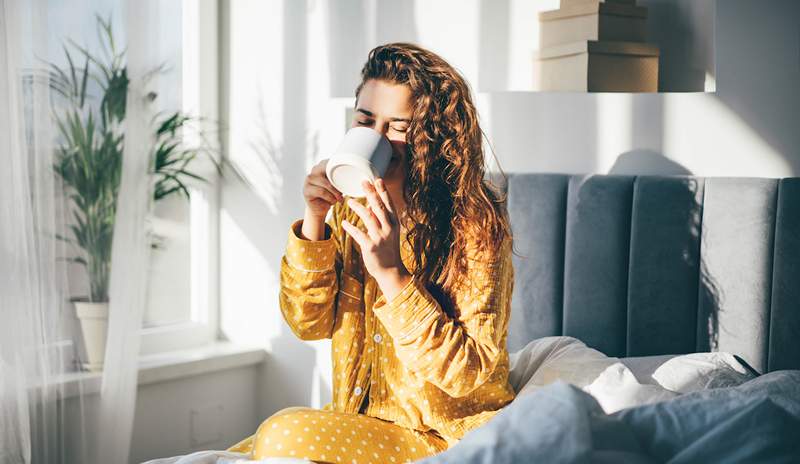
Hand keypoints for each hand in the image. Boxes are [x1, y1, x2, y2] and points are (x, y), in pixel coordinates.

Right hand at [302, 158, 344, 218]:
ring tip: (339, 198)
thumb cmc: (331, 195)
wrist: (320, 209)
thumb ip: (343, 178)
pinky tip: (332, 201)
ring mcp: (308, 180)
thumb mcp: (338, 185)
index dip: (339, 168)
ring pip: (326, 184)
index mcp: (321, 166)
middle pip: (328, 172)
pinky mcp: (306, 190)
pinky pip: (321, 192)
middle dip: (338, 183)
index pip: (330, 162)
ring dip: (335, 193)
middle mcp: (313, 171)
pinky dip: (329, 198)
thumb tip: (365, 176)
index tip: (347, 177)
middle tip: (343, 192)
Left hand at [341, 178, 410, 292]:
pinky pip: (358, 233)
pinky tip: (344, 222)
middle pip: (379, 207)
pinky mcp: (370, 246)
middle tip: (363, 181)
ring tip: (348, 201)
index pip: (389, 203)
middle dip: (371, 193)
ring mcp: (380, 237)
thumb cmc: (389, 249)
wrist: (390, 270)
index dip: (383, 191)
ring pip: (368, 217)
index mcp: (394, 223)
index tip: (377, 179)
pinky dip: (350, 227)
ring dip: (358, 207)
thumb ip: (382, 219)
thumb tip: (373, 205)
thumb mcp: (390, 232)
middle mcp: (388, 228)